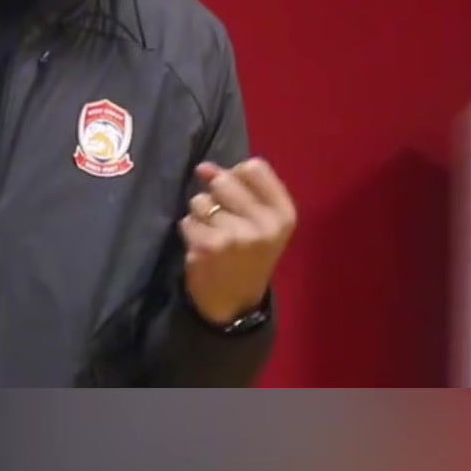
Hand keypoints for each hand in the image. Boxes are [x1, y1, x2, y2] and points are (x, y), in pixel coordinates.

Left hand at [179, 158, 296, 327]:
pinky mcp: (208, 247)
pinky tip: (203, 249)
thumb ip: (238, 187)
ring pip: (200, 201)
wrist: (236, 304)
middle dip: (215, 196)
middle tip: (224, 222)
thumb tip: (204, 167)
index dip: (237, 176)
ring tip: (214, 237)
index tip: (236, 197)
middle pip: (223, 180)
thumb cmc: (250, 255)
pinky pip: (187, 221)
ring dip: (200, 216)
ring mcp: (235, 236)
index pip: (254, 167)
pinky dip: (190, 232)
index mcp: (283, 214)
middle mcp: (264, 224)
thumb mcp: (260, 221)